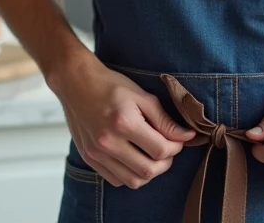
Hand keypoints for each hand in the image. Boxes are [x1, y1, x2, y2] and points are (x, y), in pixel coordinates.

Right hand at [52, 53, 196, 188]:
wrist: (76, 83)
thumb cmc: (110, 86)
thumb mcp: (142, 96)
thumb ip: (165, 120)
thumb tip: (187, 136)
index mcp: (124, 122)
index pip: (161, 149)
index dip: (176, 147)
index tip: (178, 139)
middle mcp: (108, 142)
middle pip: (148, 170)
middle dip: (165, 162)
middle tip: (167, 149)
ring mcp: (96, 153)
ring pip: (133, 181)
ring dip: (149, 172)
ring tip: (151, 155)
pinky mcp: (89, 158)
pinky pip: (116, 180)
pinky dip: (130, 175)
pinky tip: (134, 159)